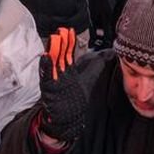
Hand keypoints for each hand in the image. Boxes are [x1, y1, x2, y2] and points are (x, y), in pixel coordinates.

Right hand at [37, 28, 86, 143]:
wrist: (63, 123)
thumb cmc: (73, 104)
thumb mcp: (86, 82)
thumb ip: (94, 67)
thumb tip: (108, 54)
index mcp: (68, 72)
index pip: (68, 54)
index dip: (69, 43)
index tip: (70, 31)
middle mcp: (59, 75)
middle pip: (60, 55)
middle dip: (60, 43)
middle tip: (61, 31)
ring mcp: (53, 82)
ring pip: (52, 63)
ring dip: (52, 51)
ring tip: (54, 39)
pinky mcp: (49, 91)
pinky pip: (46, 78)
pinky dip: (45, 68)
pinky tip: (46, 58)